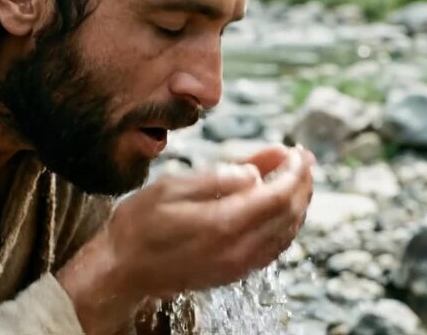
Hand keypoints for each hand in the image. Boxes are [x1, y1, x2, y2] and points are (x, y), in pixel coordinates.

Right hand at [57, 145, 314, 333]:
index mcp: (221, 224)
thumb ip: (215, 179)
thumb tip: (254, 173)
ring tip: (299, 177)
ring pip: (286, 233)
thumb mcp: (169, 188)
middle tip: (303, 159)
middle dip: (302, 183)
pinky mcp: (234, 274)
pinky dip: (286, 224)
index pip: (277, 196)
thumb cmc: (140, 224)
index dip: (294, 172)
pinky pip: (274, 248)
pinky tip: (282, 207)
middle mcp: (237, 250)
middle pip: (289, 214)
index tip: (297, 151)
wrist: (123, 270)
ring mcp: (237, 266)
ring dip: (298, 203)